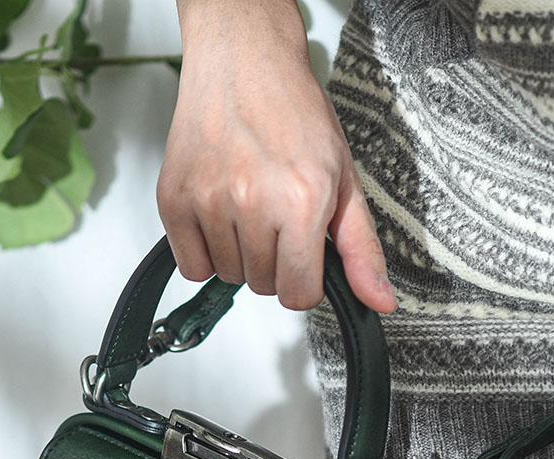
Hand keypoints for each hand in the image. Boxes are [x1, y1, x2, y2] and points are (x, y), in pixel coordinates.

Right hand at [157, 0, 396, 312]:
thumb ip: (361, 248)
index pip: (298, 295)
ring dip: (239, 255)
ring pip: (228, 276)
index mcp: (302, 202)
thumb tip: (379, 302)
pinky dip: (205, 252)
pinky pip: (191, 266)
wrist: (244, 62)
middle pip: (263, 286)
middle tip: (274, 216)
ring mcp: (209, 201)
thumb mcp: (344, 181)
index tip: (301, 255)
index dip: (303, 281)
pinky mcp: (174, 199)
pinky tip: (219, 217)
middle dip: (273, 262)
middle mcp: (253, 203)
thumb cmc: (294, 114)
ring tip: (247, 207)